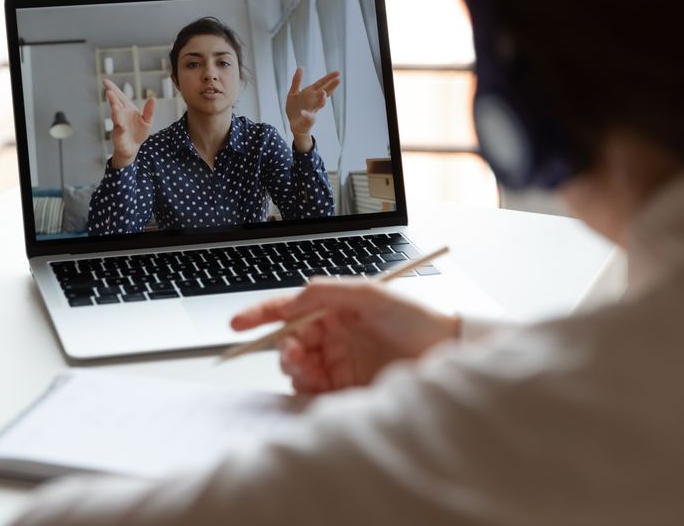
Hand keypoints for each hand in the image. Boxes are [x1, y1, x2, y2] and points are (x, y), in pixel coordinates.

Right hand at [103, 79, 155, 167]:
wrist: (133, 148)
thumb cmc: (139, 132)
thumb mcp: (147, 121)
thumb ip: (149, 111)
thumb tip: (153, 98)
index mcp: (126, 109)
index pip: (119, 97)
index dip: (113, 89)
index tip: (105, 81)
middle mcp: (120, 115)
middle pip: (116, 105)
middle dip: (112, 99)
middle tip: (109, 92)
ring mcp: (118, 125)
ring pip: (116, 117)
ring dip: (115, 112)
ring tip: (115, 107)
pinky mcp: (118, 136)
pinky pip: (119, 131)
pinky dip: (120, 129)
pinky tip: (122, 126)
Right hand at [230, 278, 459, 393]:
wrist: (446, 354)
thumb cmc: (415, 320)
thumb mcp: (370, 294)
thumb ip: (327, 292)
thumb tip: (294, 297)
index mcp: (334, 309)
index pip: (288, 310)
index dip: (259, 315)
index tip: (237, 324)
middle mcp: (332, 336)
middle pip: (287, 342)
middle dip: (282, 347)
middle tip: (294, 354)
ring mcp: (337, 363)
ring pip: (295, 368)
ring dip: (293, 368)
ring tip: (308, 369)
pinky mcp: (344, 389)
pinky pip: (312, 391)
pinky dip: (306, 388)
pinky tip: (318, 384)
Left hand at [285, 68, 340, 150]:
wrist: (294, 124)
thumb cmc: (295, 108)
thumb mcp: (293, 92)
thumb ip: (297, 80)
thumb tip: (301, 67)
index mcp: (311, 93)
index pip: (322, 84)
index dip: (329, 78)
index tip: (338, 73)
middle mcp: (313, 101)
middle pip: (324, 93)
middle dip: (331, 87)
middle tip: (338, 80)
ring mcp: (311, 110)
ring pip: (319, 105)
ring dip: (322, 100)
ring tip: (324, 93)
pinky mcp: (306, 120)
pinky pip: (307, 117)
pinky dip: (306, 115)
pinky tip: (303, 112)